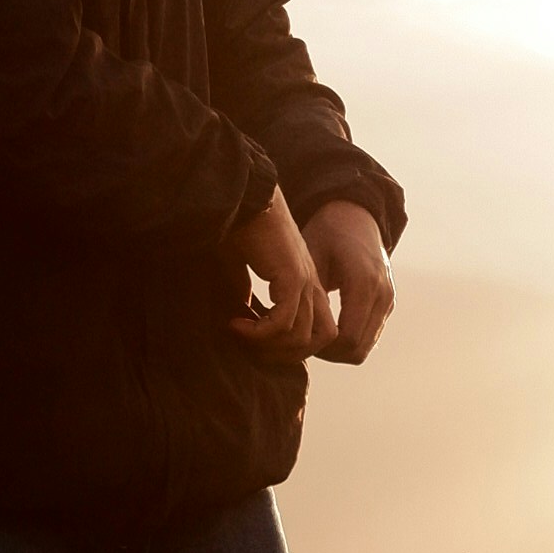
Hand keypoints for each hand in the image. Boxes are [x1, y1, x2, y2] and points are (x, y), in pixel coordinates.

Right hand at [229, 188, 336, 362]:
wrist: (245, 198)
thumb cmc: (240, 227)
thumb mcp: (242, 266)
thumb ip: (245, 289)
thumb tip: (240, 309)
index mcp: (305, 283)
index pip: (315, 332)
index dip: (289, 346)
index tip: (254, 342)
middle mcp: (311, 285)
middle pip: (318, 341)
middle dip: (285, 355)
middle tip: (251, 350)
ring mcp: (305, 282)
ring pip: (302, 338)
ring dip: (269, 346)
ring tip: (241, 335)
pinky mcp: (291, 277)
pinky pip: (283, 323)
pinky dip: (259, 333)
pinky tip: (235, 325)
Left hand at [303, 198, 394, 366]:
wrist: (355, 215)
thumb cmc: (326, 232)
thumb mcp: (311, 257)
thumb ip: (307, 292)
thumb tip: (289, 327)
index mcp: (364, 283)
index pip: (348, 340)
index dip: (321, 348)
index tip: (298, 336)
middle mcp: (383, 295)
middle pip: (357, 351)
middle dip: (327, 353)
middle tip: (300, 340)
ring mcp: (388, 301)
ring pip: (364, 348)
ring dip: (337, 350)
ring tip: (311, 333)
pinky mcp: (387, 304)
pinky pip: (369, 337)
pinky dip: (348, 340)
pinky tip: (325, 327)